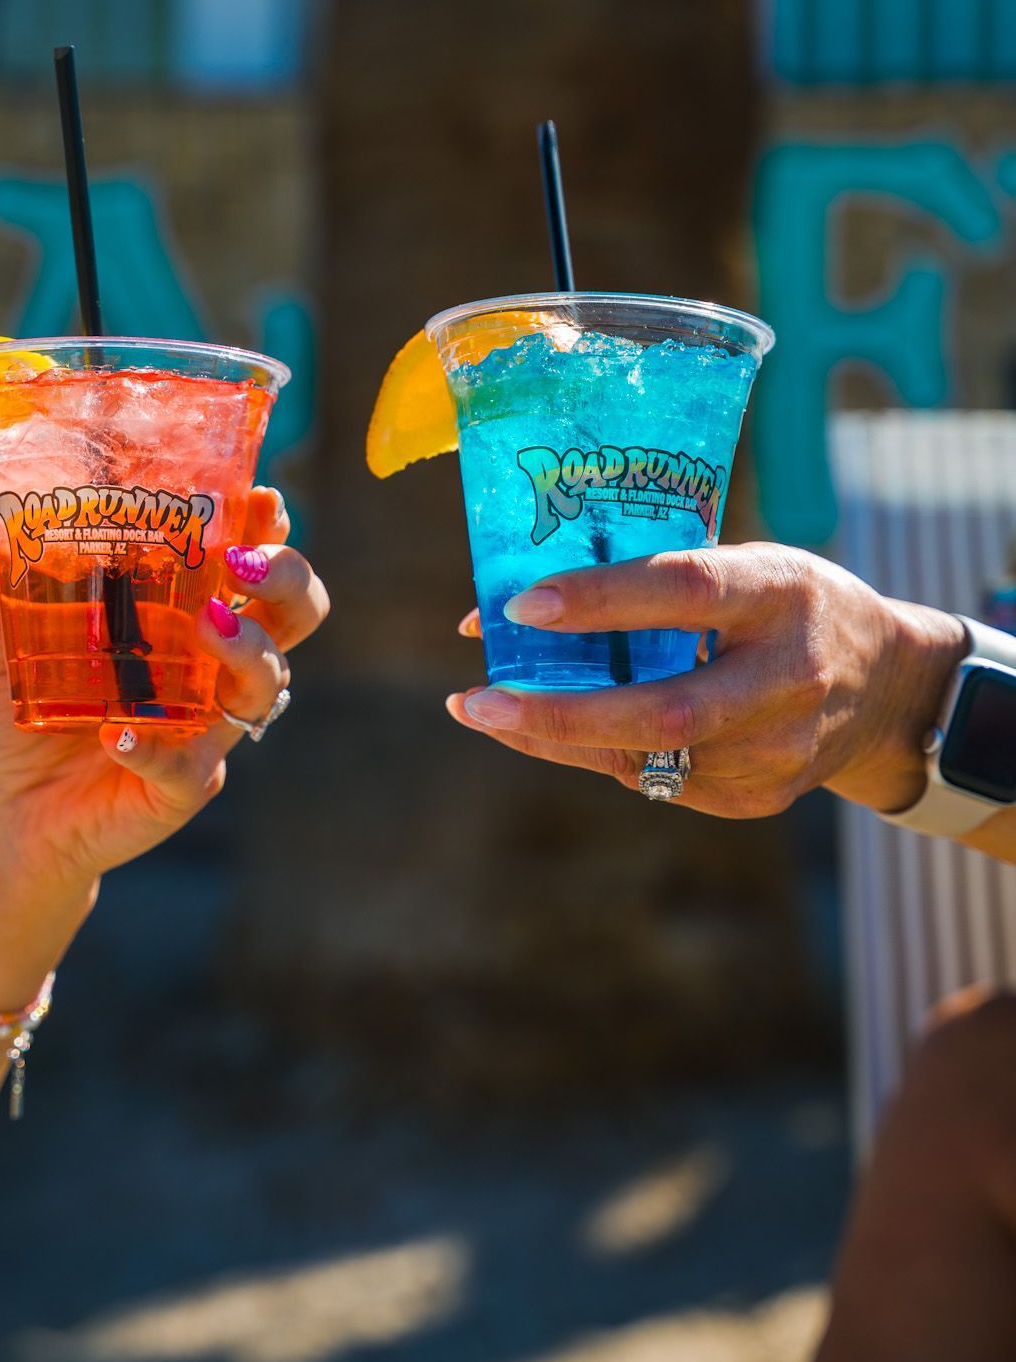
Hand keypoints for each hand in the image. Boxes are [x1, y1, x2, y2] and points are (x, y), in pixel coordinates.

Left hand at [0, 487, 327, 999]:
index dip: (269, 529)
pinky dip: (153, 749)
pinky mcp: (183, 786)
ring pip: (265, 684)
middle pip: (294, 615)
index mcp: (187, 620)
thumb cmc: (32, 717)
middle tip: (242, 563)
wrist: (18, 812)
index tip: (260, 497)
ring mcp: (207, 728)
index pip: (250, 565)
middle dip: (288, 579)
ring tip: (206, 626)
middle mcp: (214, 669)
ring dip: (247, 647)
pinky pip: (188, 768)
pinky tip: (116, 736)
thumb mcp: (5, 655)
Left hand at [448, 544, 965, 819]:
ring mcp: (779, 749)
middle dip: (558, 712)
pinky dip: (596, 754)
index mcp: (780, 593)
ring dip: (557, 737)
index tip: (521, 606)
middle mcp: (787, 677)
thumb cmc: (785, 606)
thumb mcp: (747, 565)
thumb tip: (520, 603)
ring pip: (649, 759)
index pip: (684, 592)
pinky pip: (658, 782)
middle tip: (476, 701)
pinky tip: (552, 730)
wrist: (887, 688)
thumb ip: (656, 579)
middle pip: (664, 711)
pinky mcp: (760, 796)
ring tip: (487, 712)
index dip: (601, 599)